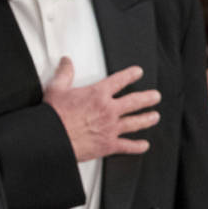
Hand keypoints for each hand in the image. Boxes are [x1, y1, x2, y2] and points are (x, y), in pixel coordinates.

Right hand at [43, 57, 160, 161]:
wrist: (52, 137)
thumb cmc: (54, 115)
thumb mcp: (56, 89)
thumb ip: (64, 74)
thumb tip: (66, 62)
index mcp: (97, 94)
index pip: (119, 81)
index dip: (131, 75)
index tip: (138, 72)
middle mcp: (108, 110)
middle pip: (135, 102)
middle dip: (148, 98)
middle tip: (155, 96)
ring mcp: (111, 128)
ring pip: (136, 123)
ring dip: (147, 119)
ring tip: (154, 116)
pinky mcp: (108, 145)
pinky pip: (128, 146)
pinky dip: (137, 146)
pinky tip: (143, 145)